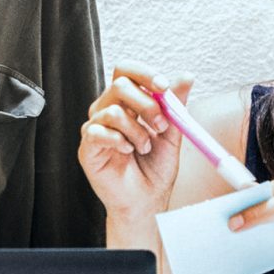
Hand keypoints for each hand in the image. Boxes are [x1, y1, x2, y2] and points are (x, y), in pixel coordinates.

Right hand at [77, 66, 188, 223]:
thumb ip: (175, 105)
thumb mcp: (171, 133)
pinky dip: (119, 141)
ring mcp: (96, 128)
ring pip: (113, 110)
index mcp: (127, 103)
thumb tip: (186, 76)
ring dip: (137, 131)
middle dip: (146, 104)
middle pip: (119, 84)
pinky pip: (98, 132)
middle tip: (160, 125)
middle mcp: (108, 111)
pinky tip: (127, 152)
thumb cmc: (155, 169)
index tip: (164, 87)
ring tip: (144, 148)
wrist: (147, 201)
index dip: (144, 74)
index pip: (127, 72)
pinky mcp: (88, 147)